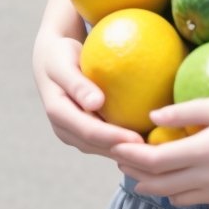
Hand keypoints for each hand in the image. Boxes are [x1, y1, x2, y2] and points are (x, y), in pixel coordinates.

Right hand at [32, 33, 144, 157]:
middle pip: (98, 146)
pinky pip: (108, 141)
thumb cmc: (60, 56)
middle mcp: (65, 130)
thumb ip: (77, 83)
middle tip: (154, 152)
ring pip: (104, 149)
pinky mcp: (86, 133)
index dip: (113, 138)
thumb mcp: (63, 63)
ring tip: (155, 151)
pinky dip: (127, 143)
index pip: (89, 131)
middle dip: (125, 152)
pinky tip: (150, 139)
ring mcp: (75, 134)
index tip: (139, 140)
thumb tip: (95, 103)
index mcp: (58, 113)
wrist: (52, 61)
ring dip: (128, 153)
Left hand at [112, 97, 208, 205]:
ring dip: (153, 184)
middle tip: (121, 157)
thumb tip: (153, 116)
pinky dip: (174, 190)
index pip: (153, 161)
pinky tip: (174, 176)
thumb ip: (185, 111)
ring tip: (144, 167)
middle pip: (155, 183)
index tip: (116, 145)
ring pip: (170, 196)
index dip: (130, 155)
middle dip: (134, 171)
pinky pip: (190, 200)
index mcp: (202, 153)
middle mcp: (205, 178)